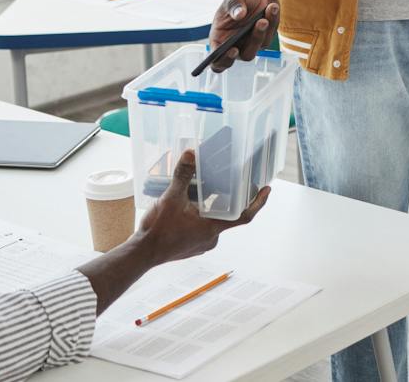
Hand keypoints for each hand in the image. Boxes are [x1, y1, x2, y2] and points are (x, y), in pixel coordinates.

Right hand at [137, 151, 269, 265]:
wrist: (140, 254)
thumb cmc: (158, 231)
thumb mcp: (171, 199)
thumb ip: (182, 176)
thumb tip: (191, 154)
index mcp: (212, 228)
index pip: (244, 216)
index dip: (258, 202)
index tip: (267, 189)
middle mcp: (210, 238)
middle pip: (228, 216)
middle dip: (230, 199)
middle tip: (233, 181)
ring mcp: (200, 244)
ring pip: (213, 222)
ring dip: (212, 207)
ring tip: (206, 189)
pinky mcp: (190, 246)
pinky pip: (202, 228)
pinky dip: (201, 215)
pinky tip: (190, 204)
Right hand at [209, 0, 279, 71]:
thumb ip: (233, 5)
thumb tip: (239, 14)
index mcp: (220, 40)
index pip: (219, 62)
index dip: (225, 60)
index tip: (233, 50)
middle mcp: (237, 45)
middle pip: (247, 55)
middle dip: (256, 39)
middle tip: (262, 22)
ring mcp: (253, 41)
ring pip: (264, 42)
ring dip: (269, 24)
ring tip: (271, 6)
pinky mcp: (267, 34)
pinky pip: (273, 28)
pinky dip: (274, 14)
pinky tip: (272, 0)